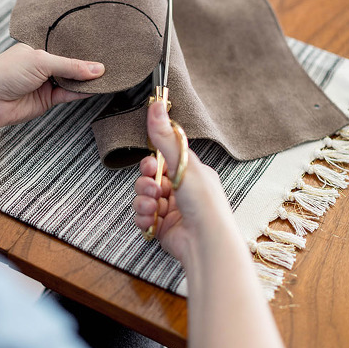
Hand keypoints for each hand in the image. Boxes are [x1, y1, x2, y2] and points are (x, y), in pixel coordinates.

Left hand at [0, 43, 104, 132]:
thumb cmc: (4, 73)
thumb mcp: (40, 61)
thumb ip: (70, 65)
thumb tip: (97, 68)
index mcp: (37, 46)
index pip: (64, 44)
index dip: (81, 45)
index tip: (102, 44)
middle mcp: (42, 63)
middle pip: (71, 63)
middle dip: (88, 63)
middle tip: (111, 59)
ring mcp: (45, 82)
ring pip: (72, 79)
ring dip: (88, 79)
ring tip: (109, 74)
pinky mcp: (48, 100)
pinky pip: (69, 94)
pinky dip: (82, 92)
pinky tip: (96, 87)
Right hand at [133, 101, 230, 263]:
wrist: (206, 242)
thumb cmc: (204, 202)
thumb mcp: (183, 163)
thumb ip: (164, 135)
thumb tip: (157, 104)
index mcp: (192, 173)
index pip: (164, 159)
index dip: (152, 162)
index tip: (151, 164)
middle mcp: (182, 190)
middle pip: (150, 178)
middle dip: (145, 183)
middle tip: (153, 187)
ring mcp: (172, 210)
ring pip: (143, 198)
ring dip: (143, 201)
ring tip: (153, 206)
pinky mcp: (162, 227)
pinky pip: (143, 217)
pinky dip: (144, 218)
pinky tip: (152, 220)